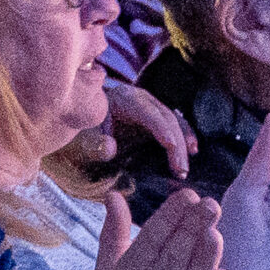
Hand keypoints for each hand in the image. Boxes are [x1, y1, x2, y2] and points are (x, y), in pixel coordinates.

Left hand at [79, 83, 195, 174]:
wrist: (77, 124)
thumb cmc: (78, 133)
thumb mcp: (80, 140)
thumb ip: (93, 144)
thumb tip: (110, 148)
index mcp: (123, 98)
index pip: (148, 113)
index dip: (161, 128)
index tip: (172, 146)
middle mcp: (140, 98)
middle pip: (165, 118)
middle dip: (176, 143)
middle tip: (180, 170)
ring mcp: (149, 107)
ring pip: (173, 121)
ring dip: (183, 143)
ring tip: (184, 168)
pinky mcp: (153, 118)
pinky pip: (174, 125)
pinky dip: (184, 137)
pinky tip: (192, 150)